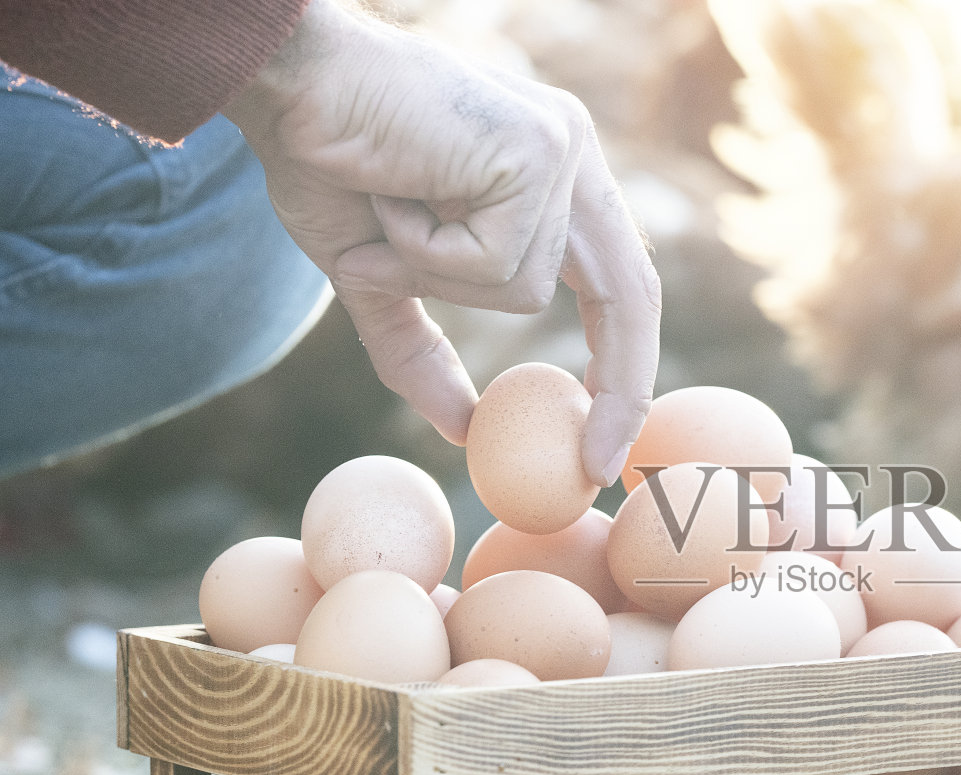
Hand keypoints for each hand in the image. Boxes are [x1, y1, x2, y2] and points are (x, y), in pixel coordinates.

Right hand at [224, 0, 658, 484]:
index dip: (622, 373)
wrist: (286, 80)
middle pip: (630, 297)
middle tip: (597, 465)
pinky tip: (397, 192)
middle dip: (621, 389)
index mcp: (555, 181)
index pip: (618, 290)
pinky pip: (494, 261)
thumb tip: (461, 428)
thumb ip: (423, 349)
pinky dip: (428, 249)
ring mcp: (562, 151)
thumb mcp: (378, 278)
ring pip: (524, 290)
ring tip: (388, 213)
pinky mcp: (540, 150)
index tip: (603, 448)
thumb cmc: (327, 160)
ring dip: (436, 274)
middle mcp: (573, 159)